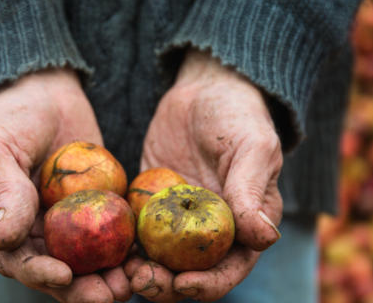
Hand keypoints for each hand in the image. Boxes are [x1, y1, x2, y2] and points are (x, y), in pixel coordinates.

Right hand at [0, 68, 130, 301]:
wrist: (45, 91)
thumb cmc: (11, 116)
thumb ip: (3, 190)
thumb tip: (0, 240)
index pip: (15, 260)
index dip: (38, 274)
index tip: (64, 275)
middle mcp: (30, 234)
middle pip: (55, 271)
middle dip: (81, 289)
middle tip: (108, 297)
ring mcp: (64, 226)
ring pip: (86, 262)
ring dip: (106, 278)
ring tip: (133, 286)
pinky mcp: (94, 213)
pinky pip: (109, 236)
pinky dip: (126, 252)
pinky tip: (146, 259)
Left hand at [126, 50, 283, 301]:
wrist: (204, 88)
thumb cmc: (238, 116)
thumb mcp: (252, 149)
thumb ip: (251, 193)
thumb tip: (265, 239)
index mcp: (244, 225)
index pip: (229, 268)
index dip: (208, 285)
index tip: (182, 283)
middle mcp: (210, 230)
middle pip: (189, 272)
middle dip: (167, 285)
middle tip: (141, 280)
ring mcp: (178, 219)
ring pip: (160, 259)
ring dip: (142, 270)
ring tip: (122, 270)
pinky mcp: (151, 204)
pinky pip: (136, 230)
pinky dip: (124, 242)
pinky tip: (107, 243)